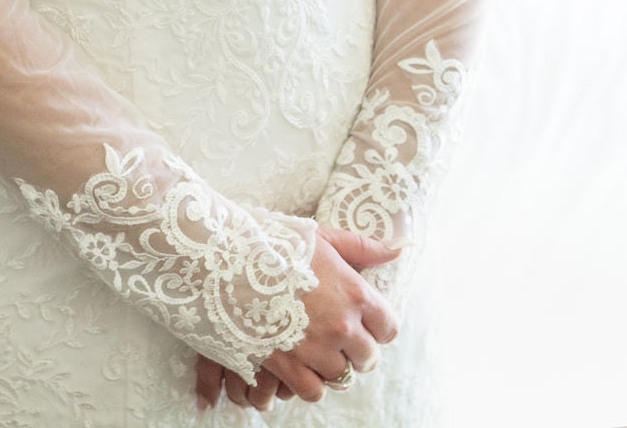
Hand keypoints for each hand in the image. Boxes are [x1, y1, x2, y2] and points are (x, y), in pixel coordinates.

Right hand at [195, 226, 399, 409]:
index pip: (388, 327)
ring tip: (313, 349)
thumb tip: (400, 247)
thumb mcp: (322, 237)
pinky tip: (297, 364)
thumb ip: (363, 247)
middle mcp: (341, 324)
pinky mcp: (288, 365)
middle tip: (335, 337)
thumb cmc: (274, 242)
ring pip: (341, 376)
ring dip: (330, 366)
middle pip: (368, 358)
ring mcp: (315, 348)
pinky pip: (313, 391)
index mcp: (354, 291)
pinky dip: (308, 383)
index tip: (361, 322)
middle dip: (355, 349)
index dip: (376, 327)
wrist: (226, 257)